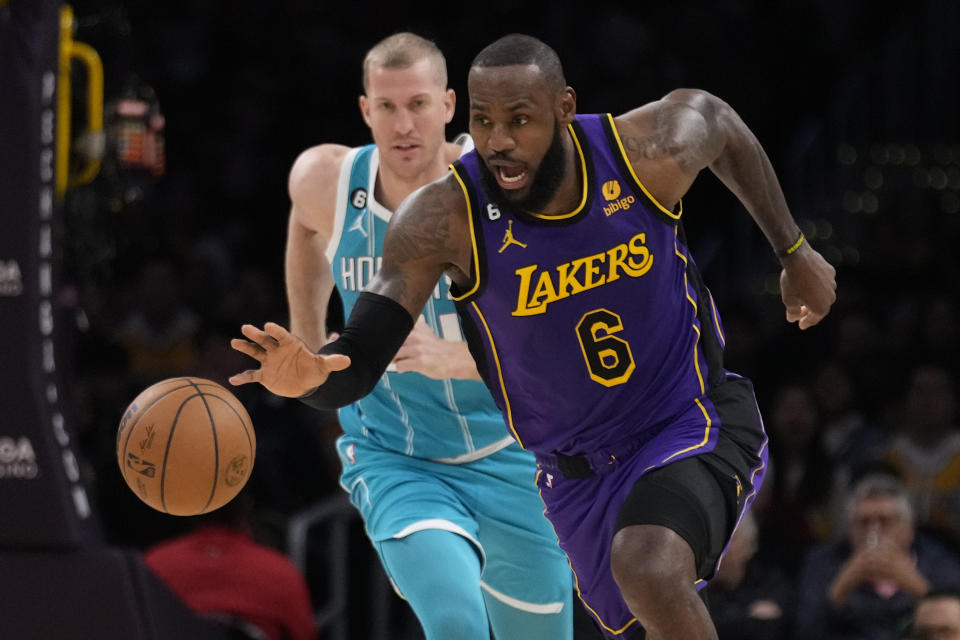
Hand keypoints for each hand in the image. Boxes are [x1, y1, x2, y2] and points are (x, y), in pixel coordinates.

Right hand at [229, 322, 349, 396]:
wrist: (305, 382)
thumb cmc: (314, 369)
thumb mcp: (324, 366)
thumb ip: (333, 362)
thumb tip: (348, 360)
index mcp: (290, 344)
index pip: (282, 335)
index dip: (276, 330)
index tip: (268, 325)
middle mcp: (277, 350)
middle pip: (265, 340)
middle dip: (256, 335)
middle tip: (246, 328)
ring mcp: (269, 361)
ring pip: (255, 352)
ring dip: (245, 347)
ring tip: (235, 342)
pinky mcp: (264, 375)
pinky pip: (252, 375)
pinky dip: (243, 377)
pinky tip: (233, 379)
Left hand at [391, 317, 480, 379]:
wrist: (455, 358)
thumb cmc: (439, 349)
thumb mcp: (425, 333)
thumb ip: (411, 331)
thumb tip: (393, 336)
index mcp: (416, 327)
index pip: (394, 329)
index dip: (389, 337)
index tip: (390, 343)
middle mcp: (416, 336)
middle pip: (392, 342)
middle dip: (391, 350)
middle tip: (396, 354)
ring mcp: (417, 349)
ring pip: (394, 354)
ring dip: (396, 359)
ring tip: (402, 361)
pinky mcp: (420, 362)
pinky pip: (400, 366)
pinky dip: (401, 368)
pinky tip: (407, 368)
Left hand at [779, 243, 836, 329]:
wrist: (799, 258)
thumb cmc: (792, 282)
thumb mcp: (789, 300)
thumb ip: (793, 312)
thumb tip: (793, 318)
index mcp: (821, 307)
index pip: (813, 319)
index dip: (806, 322)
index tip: (801, 325)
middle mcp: (831, 297)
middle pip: (821, 307)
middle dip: (810, 311)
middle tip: (801, 312)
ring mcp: (832, 284)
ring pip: (824, 294)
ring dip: (815, 296)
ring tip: (805, 296)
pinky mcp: (831, 272)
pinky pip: (824, 281)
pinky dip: (817, 284)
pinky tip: (808, 282)